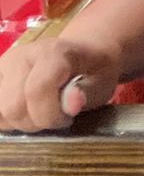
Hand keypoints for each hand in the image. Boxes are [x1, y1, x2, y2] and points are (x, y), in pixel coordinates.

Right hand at [0, 31, 122, 132]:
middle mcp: (21, 56)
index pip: (36, 91)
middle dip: (35, 122)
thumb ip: (86, 93)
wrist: (82, 54)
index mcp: (52, 52)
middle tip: (55, 118)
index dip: (49, 115)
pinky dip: (6, 119)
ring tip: (39, 113)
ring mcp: (3, 66)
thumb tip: (72, 104)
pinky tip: (24, 113)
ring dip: (18, 123)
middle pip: (12, 106)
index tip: (67, 119)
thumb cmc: (93, 71)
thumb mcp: (102, 82)